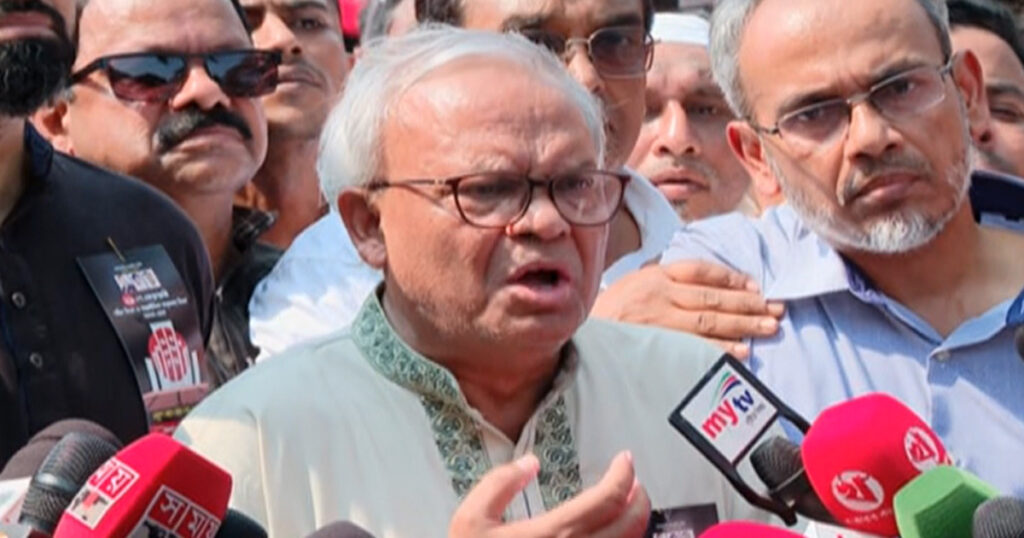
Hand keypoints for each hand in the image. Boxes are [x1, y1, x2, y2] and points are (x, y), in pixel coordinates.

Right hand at [449, 451, 649, 537]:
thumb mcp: (470, 519)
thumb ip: (499, 484)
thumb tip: (530, 464)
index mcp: (550, 534)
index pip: (606, 500)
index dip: (624, 475)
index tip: (626, 460)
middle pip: (629, 525)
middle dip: (640, 498)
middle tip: (636, 482)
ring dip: (635, 523)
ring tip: (629, 506)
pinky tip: (612, 533)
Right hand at [591, 260, 784, 358]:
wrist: (573, 332)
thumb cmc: (606, 310)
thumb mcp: (632, 283)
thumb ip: (662, 281)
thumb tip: (699, 283)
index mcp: (655, 276)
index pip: (700, 272)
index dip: (730, 279)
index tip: (755, 286)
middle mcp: (659, 295)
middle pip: (712, 298)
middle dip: (748, 304)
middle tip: (776, 309)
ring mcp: (658, 322)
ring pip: (708, 321)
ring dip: (742, 325)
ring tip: (769, 327)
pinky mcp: (655, 346)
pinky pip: (694, 347)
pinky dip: (720, 349)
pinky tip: (742, 352)